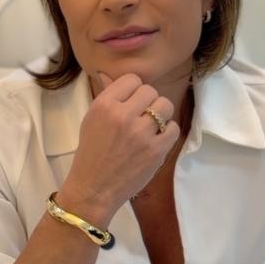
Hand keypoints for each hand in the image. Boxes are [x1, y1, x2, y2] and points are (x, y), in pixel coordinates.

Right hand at [59, 74, 179, 221]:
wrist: (94, 189)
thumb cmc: (91, 154)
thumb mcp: (91, 120)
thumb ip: (106, 96)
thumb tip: (108, 74)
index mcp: (104, 105)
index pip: (132, 79)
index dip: (133, 91)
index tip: (130, 103)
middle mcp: (123, 115)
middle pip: (150, 91)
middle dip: (148, 103)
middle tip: (141, 118)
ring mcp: (141, 133)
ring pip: (165, 106)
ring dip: (160, 115)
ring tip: (151, 127)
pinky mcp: (156, 150)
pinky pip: (173, 128)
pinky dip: (167, 133)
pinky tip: (156, 140)